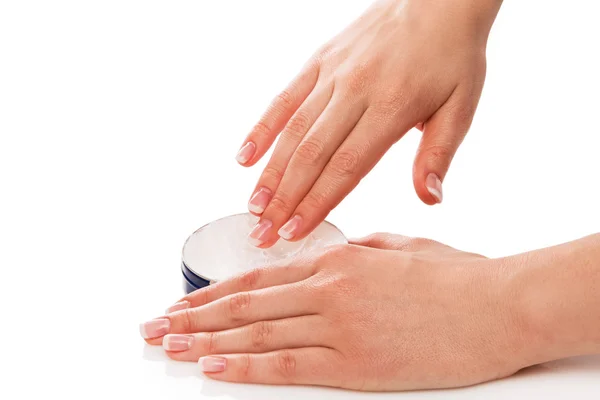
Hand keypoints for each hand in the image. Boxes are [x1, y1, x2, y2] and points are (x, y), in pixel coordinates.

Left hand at [140, 233, 527, 390]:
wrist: (496, 306)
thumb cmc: (451, 276)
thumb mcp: (396, 249)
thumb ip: (354, 254)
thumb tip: (328, 259)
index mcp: (337, 260)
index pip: (259, 277)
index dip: (215, 293)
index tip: (184, 303)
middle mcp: (327, 290)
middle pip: (245, 304)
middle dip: (194, 317)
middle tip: (156, 326)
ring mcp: (337, 326)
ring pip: (256, 331)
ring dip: (206, 340)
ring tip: (169, 345)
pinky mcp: (354, 363)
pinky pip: (287, 364)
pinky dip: (245, 364)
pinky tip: (214, 365)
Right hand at [237, 0, 501, 246]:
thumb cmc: (452, 55)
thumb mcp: (461, 106)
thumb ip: (439, 154)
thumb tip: (429, 199)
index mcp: (392, 108)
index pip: (347, 166)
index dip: (317, 202)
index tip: (296, 232)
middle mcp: (355, 91)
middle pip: (311, 155)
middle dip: (285, 200)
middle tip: (263, 234)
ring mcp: (332, 74)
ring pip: (293, 131)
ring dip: (270, 173)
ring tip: (254, 207)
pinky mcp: (319, 61)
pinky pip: (284, 98)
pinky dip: (262, 128)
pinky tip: (245, 156)